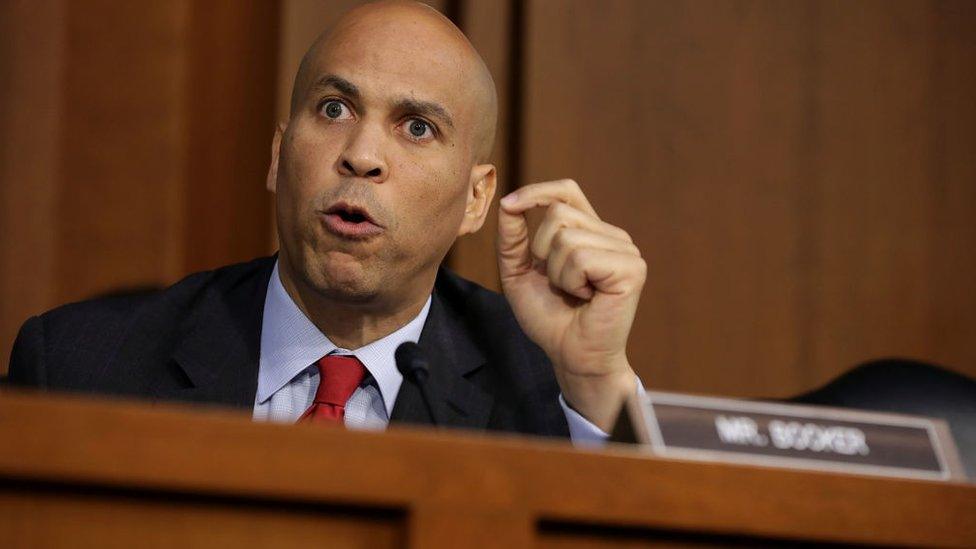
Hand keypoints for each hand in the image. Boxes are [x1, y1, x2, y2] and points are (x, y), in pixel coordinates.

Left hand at [497, 179, 645, 430]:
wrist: (571, 356)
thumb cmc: (550, 318)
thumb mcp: (518, 273)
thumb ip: (512, 239)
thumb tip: (508, 205)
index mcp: (590, 232)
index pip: (566, 191)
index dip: (537, 192)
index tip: (510, 206)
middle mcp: (612, 236)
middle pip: (558, 213)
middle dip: (542, 251)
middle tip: (559, 283)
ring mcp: (625, 250)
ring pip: (566, 236)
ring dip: (557, 272)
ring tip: (574, 293)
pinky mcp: (631, 268)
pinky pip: (581, 257)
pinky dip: (572, 281)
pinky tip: (587, 297)